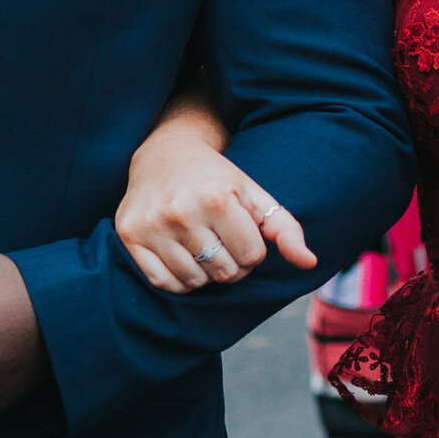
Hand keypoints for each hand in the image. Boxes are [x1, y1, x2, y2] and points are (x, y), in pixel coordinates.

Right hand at [116, 128, 313, 293]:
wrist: (164, 154)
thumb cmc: (217, 178)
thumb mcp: (254, 194)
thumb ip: (285, 228)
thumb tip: (309, 263)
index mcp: (217, 197)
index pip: (251, 256)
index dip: (252, 249)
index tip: (242, 232)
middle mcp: (181, 211)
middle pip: (225, 272)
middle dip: (231, 263)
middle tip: (222, 240)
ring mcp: (152, 225)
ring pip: (195, 282)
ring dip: (205, 272)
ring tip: (202, 245)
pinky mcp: (129, 236)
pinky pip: (164, 283)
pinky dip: (179, 279)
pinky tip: (182, 255)